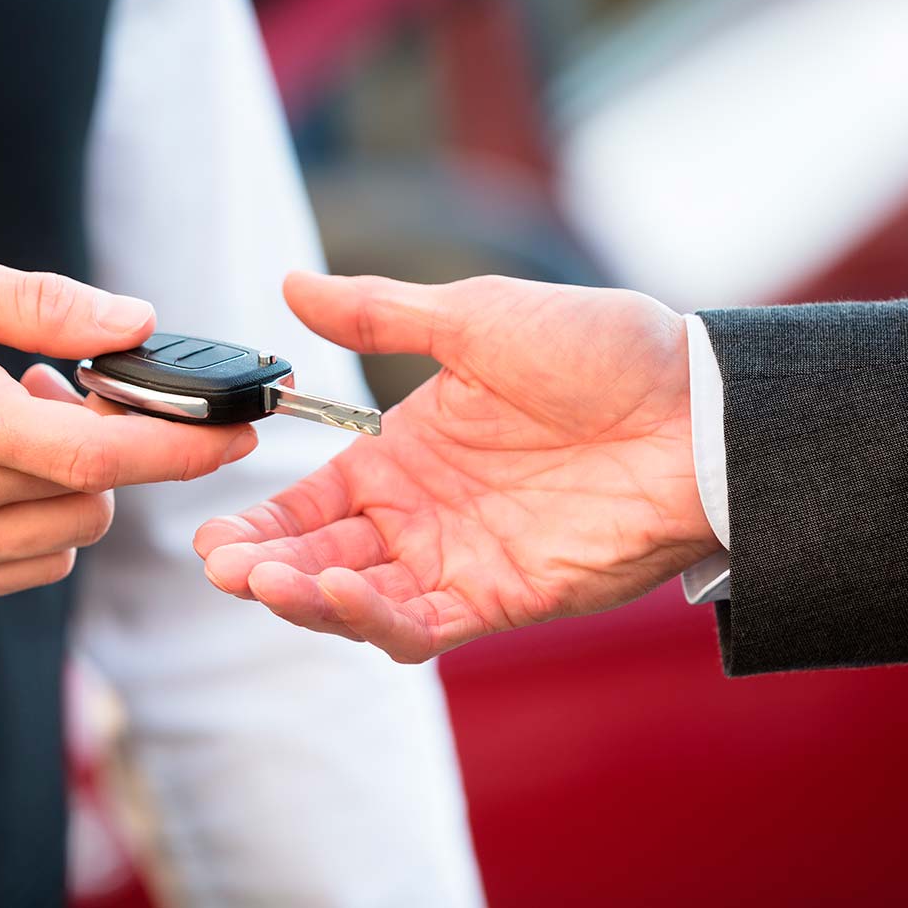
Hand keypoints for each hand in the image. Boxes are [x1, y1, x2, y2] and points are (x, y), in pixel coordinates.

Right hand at [0, 244, 256, 603]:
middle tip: (62, 387)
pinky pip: (27, 565)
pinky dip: (38, 520)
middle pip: (95, 496)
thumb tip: (136, 321)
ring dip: (71, 482)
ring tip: (12, 424)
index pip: (100, 453)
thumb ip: (39, 304)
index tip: (240, 430)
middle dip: (112, 444)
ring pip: (68, 534)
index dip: (185, 446)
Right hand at [195, 272, 718, 661]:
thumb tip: (290, 283)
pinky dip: (371, 616)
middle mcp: (421, 516)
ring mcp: (458, 560)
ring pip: (357, 599)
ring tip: (264, 579)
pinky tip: (335, 589)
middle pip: (318, 555)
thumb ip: (380, 315)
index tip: (207, 526)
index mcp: (405, 454)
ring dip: (304, 596)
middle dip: (263, 564)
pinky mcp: (502, 598)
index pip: (309, 500)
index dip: (257, 518)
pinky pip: (421, 625)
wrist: (699, 408)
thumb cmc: (601, 351)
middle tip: (221, 562)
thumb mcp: (477, 318)